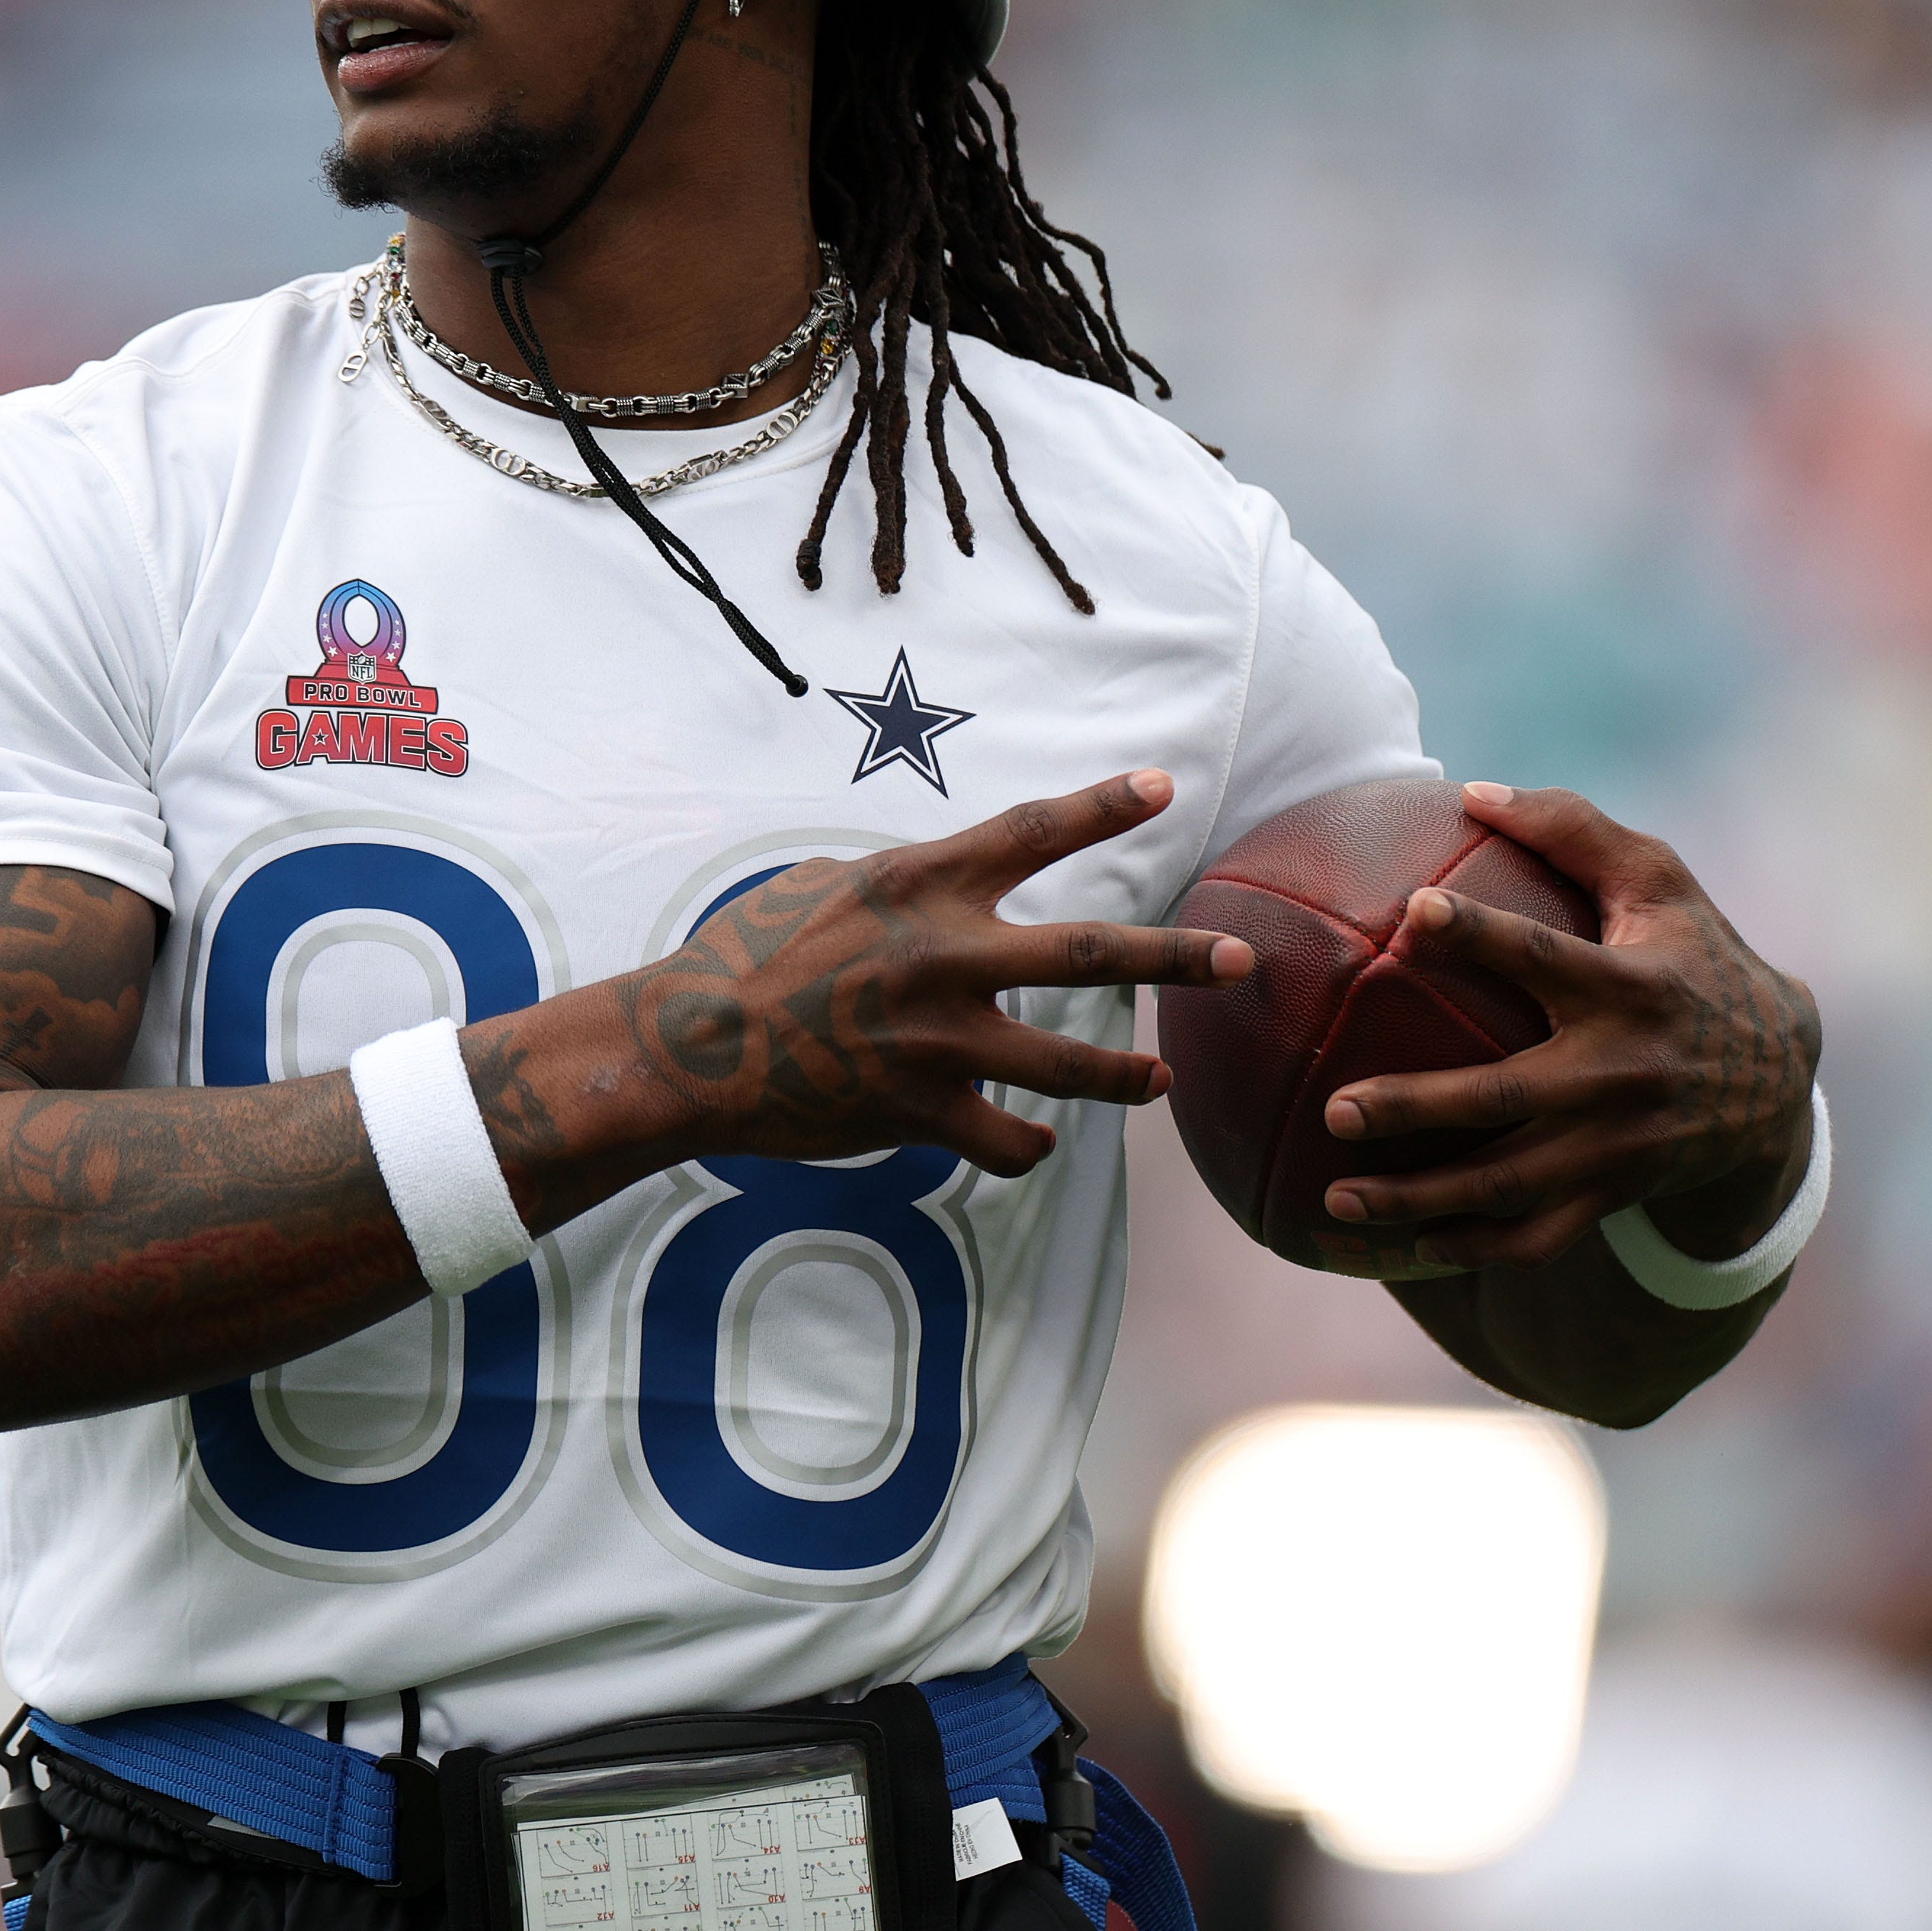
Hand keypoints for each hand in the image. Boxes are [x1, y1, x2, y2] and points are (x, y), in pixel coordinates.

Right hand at [610, 769, 1250, 1175]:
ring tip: (1162, 1081)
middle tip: (1239, 957)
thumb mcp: (825, 885)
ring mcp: (941, 1038)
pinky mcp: (922, 1108)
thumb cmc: (747, 952)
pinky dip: (1025, 1145)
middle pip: (1091, 951)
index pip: (1032, 832)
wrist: (691, 1044)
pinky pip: (1004, 1138)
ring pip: (1068, 1062)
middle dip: (1176, 955)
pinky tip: (1033, 1142)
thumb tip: (941, 893)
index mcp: (919, 884)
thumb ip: (902, 887)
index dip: (1104, 806)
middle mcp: (946, 955)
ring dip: (1126, 1075)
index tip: (1164, 786)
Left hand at [1317, 782, 1819, 1270]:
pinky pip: (1537, 1238)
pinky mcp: (1615, 1193)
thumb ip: (1574, 828)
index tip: (1411, 912)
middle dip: (1416, 1108)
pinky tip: (1407, 1243)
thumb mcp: (1660, 882)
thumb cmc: (1696, 956)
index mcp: (1628, 987)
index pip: (1543, 957)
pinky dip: (1472, 1247)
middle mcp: (1620, 1074)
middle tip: (1336, 1109)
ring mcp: (1617, 1146)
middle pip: (1504, 1098)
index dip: (1479, 934)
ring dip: (1418, 1200)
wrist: (1779, 1077)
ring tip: (1336, 1197)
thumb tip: (1474, 793)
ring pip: (1507, 1186)